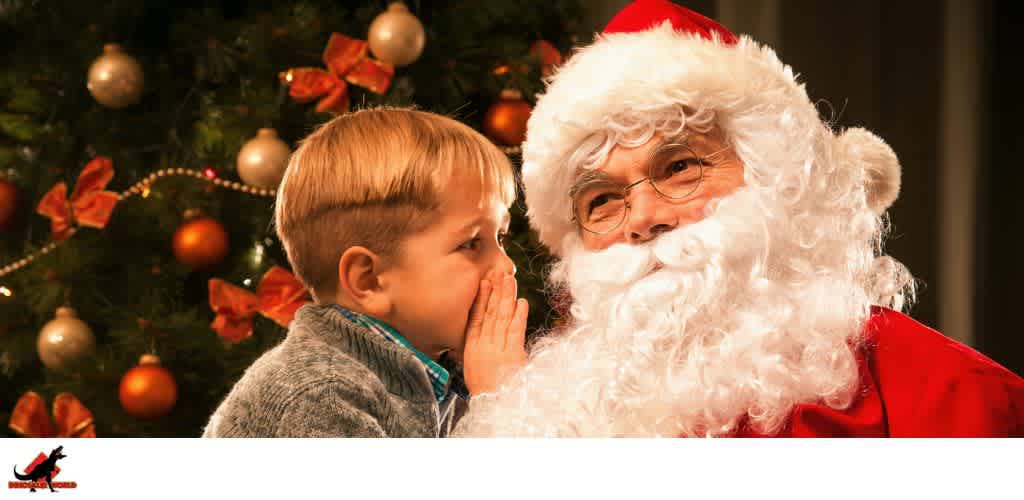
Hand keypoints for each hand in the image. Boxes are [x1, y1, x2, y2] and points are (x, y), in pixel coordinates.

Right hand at [462, 272, 528, 395]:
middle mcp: (483, 345)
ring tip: (510, 280)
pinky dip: (519, 316)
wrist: (492, 407)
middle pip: (491, 313)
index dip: (481, 298)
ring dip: (507, 297)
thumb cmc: (485, 389)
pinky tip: (521, 302)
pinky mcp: (512, 355)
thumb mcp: (474, 367)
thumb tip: (480, 332)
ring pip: (502, 317)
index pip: (476, 317)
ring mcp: (497, 349)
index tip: (485, 281)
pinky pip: (515, 331)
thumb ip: (478, 349)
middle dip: (496, 291)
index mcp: (472, 348)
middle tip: (500, 272)